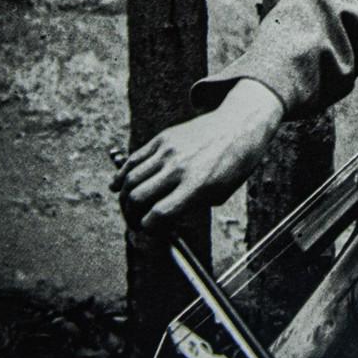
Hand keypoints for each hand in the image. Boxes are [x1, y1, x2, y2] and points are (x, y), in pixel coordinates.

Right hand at [109, 79, 283, 231]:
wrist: (240, 125)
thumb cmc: (234, 163)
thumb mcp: (220, 193)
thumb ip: (190, 207)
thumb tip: (163, 221)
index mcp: (197, 185)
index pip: (159, 214)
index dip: (149, 229)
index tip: (149, 232)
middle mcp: (179, 168)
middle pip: (137, 198)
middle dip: (132, 217)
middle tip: (136, 222)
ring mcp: (168, 151)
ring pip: (130, 179)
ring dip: (124, 199)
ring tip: (129, 208)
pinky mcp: (163, 138)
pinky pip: (133, 160)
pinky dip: (121, 176)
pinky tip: (118, 187)